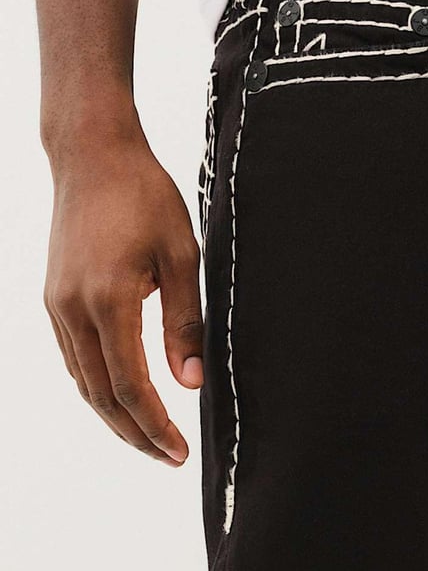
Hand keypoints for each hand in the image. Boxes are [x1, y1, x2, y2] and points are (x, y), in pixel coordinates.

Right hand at [43, 126, 203, 467]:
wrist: (93, 155)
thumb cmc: (144, 196)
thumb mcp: (180, 255)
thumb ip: (184, 321)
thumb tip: (190, 382)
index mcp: (108, 300)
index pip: (130, 386)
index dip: (155, 425)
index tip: (179, 452)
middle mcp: (73, 309)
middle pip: (100, 395)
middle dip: (135, 432)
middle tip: (166, 456)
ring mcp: (56, 304)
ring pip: (82, 380)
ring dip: (114, 413)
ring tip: (147, 434)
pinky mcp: (53, 296)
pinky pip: (73, 357)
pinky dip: (97, 384)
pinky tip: (120, 392)